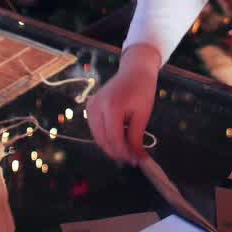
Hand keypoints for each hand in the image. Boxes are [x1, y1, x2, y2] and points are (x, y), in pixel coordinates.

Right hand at [87, 43, 160, 165]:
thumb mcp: (142, 115)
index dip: (124, 153)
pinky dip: (106, 137)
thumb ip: (136, 138)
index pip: (114, 139)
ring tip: (128, 150)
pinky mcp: (90, 107)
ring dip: (111, 146)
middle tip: (132, 159)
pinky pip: (96, 129)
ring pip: (98, 137)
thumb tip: (136, 158)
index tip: (135, 161)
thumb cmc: (142, 90)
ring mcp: (90, 107)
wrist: (134, 70)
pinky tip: (120, 139)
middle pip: (103, 140)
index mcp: (111, 107)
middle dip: (117, 152)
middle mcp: (96, 107)